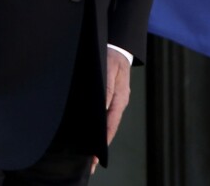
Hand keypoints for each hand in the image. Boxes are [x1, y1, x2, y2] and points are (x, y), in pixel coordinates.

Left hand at [91, 47, 130, 173]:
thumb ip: (106, 87)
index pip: (111, 122)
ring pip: (107, 122)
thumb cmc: (111, 56)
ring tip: (89, 153)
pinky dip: (99, 125)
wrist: (118, 47)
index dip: (104, 138)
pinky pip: (105, 114)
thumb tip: (102, 105)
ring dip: (99, 136)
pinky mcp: (111, 98)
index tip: (97, 153)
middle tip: (92, 162)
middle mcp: (119, 102)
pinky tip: (89, 132)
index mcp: (120, 97)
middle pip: (110, 126)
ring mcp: (116, 101)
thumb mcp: (109, 68)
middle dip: (101, 144)